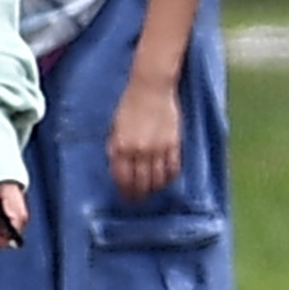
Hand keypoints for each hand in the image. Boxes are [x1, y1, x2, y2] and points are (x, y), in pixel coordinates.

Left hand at [108, 72, 182, 199]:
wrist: (151, 88)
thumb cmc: (129, 105)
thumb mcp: (114, 127)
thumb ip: (115, 147)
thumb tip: (116, 166)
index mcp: (121, 146)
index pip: (122, 178)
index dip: (124, 191)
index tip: (126, 198)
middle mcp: (139, 150)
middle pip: (140, 182)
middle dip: (138, 195)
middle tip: (138, 201)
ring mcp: (158, 148)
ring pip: (157, 179)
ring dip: (154, 189)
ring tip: (152, 193)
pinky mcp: (174, 143)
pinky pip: (173, 168)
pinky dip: (169, 178)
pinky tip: (166, 180)